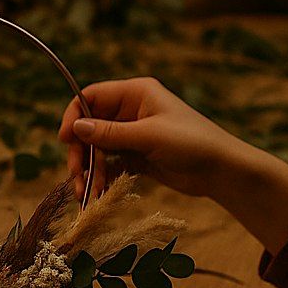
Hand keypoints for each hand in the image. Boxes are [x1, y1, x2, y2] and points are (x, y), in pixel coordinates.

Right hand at [60, 77, 247, 199]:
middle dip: (81, 152)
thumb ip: (110, 133)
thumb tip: (75, 128)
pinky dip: (102, 177)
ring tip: (88, 192)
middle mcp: (131, 110)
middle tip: (77, 176)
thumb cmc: (192, 143)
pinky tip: (100, 193)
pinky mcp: (137, 156)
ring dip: (90, 169)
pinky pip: (110, 164)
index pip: (91, 97)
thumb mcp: (148, 136)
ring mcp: (133, 134)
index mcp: (135, 93)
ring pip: (98, 148)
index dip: (74, 116)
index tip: (65, 140)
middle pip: (90, 126)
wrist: (222, 171)